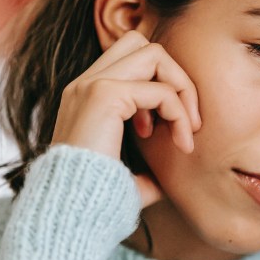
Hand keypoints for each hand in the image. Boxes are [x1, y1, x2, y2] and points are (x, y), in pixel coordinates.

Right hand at [50, 30, 201, 207]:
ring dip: (182, 88)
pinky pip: (160, 90)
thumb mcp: (130, 177)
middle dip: (175, 77)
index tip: (161, 132)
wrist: (71, 216)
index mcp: (85, 96)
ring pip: (154, 54)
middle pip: (142, 43)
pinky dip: (179, 113)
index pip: (130, 59)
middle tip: (187, 122)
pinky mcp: (104, 96)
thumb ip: (150, 167)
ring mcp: (91, 85)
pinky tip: (181, 144)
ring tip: (188, 130)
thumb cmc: (100, 204)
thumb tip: (175, 175)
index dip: (158, 87)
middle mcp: (84, 84)